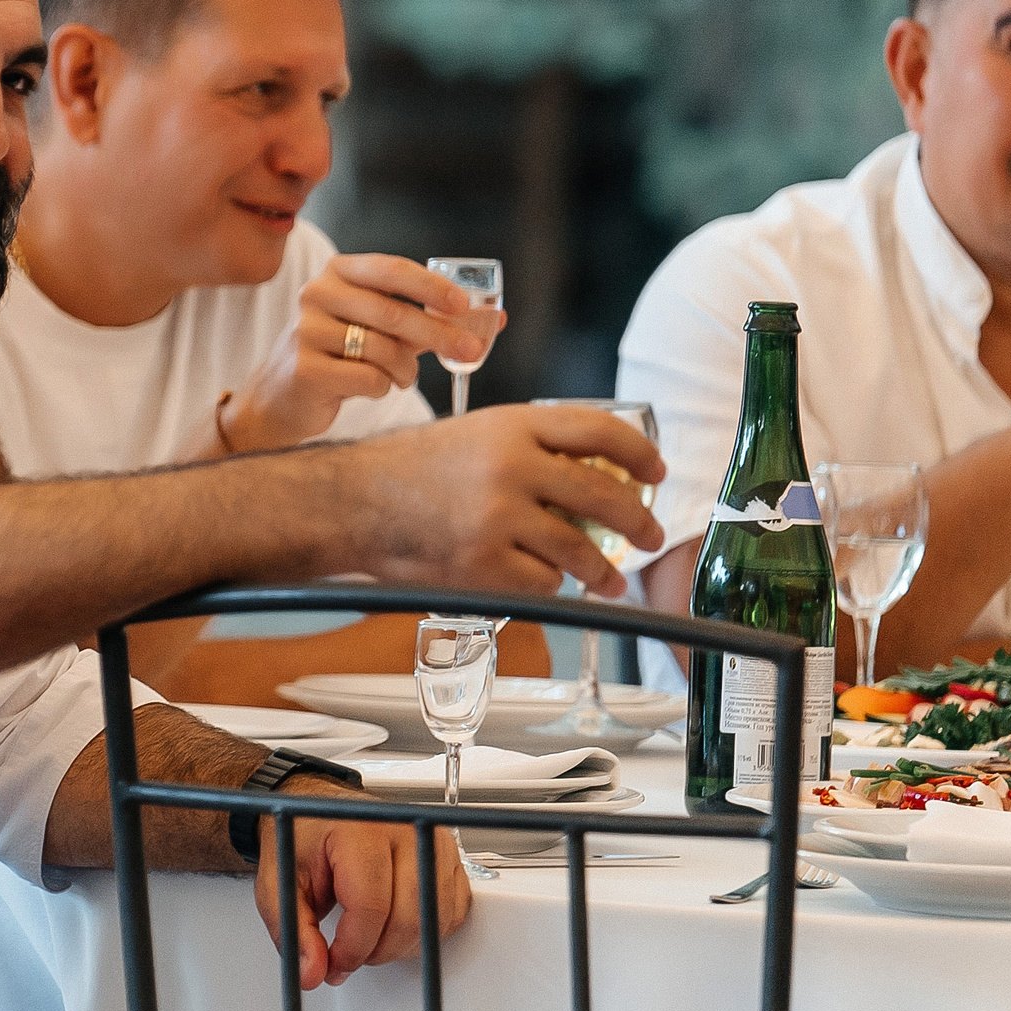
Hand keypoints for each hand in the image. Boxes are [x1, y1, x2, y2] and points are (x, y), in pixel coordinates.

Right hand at [222, 255, 503, 452]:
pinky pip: (370, 380)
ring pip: (385, 350)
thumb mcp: (380, 329)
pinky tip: (370, 386)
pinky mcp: (306, 369)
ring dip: (406, 370)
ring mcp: (307, 331)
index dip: (432, 287)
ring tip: (400, 375)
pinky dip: (382, 388)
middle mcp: (318, 293)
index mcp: (338, 272)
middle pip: (394, 312)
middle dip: (440, 334)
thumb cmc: (340, 356)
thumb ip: (429, 319)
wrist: (280, 399)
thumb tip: (495, 318)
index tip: (463, 306)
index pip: (392, 270)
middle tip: (471, 351)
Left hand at [252, 784, 472, 987]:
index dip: (353, 949)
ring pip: (434, 918)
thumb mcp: (281, 883)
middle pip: (408, 918)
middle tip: (350, 955)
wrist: (318, 811)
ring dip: (403, 945)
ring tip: (372, 938)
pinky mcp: (448, 856)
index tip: (335, 962)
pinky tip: (398, 926)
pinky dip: (429, 931)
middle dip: (377, 952)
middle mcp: (403, 830)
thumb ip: (294, 931)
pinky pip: (454, 910)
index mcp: (359, 831)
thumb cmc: (303, 839)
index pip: (371, 907)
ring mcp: (431, 841)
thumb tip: (313, 973)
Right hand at [335, 404, 665, 596]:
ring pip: (579, 550)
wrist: (355, 502)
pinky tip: (541, 580)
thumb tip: (602, 475)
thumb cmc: (413, 469)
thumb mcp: (478, 433)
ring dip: (604, 571)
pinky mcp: (482, 564)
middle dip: (639, 523)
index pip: (599, 431)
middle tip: (650, 536)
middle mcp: (510, 467)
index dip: (639, 452)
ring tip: (610, 580)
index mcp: (514, 426)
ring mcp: (497, 518)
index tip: (655, 472)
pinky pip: (543, 582)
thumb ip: (533, 446)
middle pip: (604, 495)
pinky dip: (549, 585)